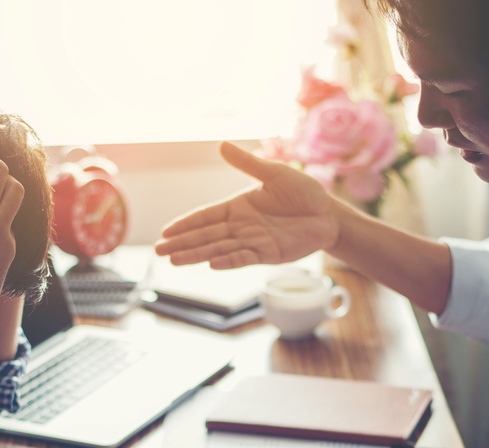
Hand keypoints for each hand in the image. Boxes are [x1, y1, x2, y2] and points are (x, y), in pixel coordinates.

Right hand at [154, 141, 340, 269]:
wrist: (329, 214)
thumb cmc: (304, 193)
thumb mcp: (274, 173)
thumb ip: (247, 163)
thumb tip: (221, 144)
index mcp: (238, 207)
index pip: (205, 216)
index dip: (186, 224)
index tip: (165, 232)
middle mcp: (241, 226)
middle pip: (206, 235)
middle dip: (182, 243)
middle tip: (159, 251)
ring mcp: (253, 241)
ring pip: (219, 248)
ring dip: (197, 255)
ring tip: (175, 260)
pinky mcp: (268, 253)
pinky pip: (244, 257)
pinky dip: (228, 260)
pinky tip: (211, 263)